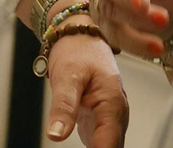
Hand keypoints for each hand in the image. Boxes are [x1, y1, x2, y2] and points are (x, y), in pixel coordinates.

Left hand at [42, 24, 127, 146]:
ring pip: (107, 145)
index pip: (111, 145)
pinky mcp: (100, 119)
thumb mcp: (66, 76)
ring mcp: (109, 117)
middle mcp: (116, 113)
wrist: (78, 36)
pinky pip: (100, 141)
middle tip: (77, 140)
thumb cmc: (77, 50)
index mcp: (113, 103)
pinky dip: (94, 147)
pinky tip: (71, 137)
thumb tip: (56, 134)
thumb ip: (63, 106)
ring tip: (77, 136)